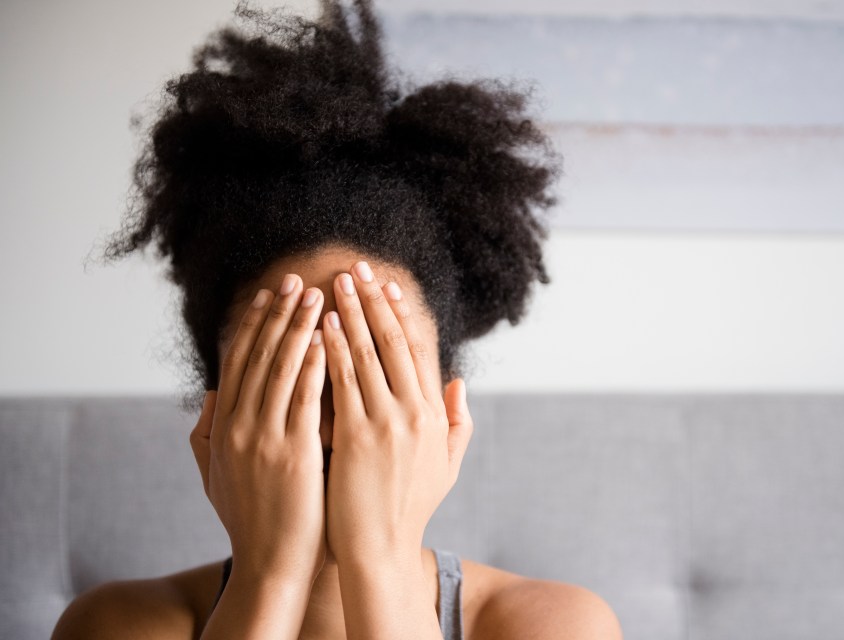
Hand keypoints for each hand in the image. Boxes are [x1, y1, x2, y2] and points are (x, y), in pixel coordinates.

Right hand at [189, 273, 327, 585]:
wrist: (270, 562)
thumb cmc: (249, 518)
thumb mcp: (214, 474)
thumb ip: (206, 433)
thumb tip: (210, 394)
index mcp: (222, 427)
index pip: (239, 362)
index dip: (254, 325)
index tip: (269, 295)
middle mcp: (239, 426)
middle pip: (260, 356)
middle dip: (279, 314)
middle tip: (296, 278)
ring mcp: (265, 438)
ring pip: (282, 368)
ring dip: (299, 326)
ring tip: (316, 294)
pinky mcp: (294, 452)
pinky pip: (306, 398)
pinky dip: (315, 363)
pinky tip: (326, 337)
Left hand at [322, 261, 472, 567]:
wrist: (381, 550)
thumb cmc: (410, 509)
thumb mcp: (447, 466)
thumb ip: (457, 422)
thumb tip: (458, 382)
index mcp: (436, 415)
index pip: (420, 350)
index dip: (401, 313)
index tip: (386, 285)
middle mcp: (416, 412)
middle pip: (394, 342)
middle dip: (373, 301)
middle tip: (357, 268)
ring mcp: (387, 423)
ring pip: (367, 354)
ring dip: (349, 314)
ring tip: (334, 284)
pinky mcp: (356, 436)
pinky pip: (342, 381)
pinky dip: (332, 349)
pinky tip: (320, 326)